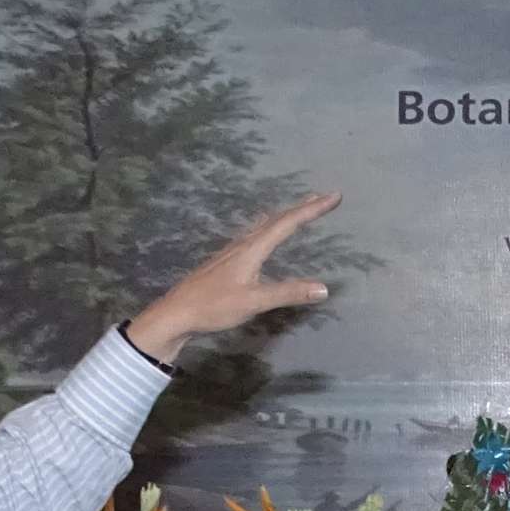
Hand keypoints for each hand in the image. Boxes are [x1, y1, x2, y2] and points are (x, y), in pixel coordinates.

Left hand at [125, 192, 339, 360]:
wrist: (176, 313)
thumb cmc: (213, 306)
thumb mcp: (254, 301)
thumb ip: (287, 293)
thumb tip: (324, 288)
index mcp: (252, 249)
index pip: (287, 223)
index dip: (312, 209)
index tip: (333, 196)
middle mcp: (243, 244)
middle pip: (276, 219)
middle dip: (301, 207)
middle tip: (323, 197)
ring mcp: (232, 252)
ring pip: (264, 225)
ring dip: (285, 216)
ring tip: (299, 209)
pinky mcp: (226, 262)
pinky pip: (255, 234)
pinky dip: (270, 227)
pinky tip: (264, 235)